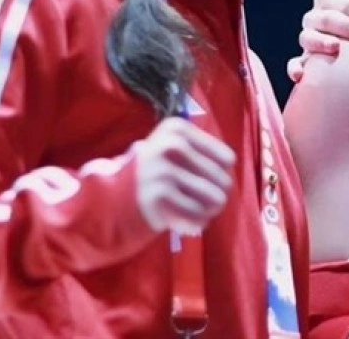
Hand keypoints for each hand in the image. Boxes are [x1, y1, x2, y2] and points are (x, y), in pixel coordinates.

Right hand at [134, 118, 235, 234]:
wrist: (118, 193)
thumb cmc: (158, 169)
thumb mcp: (176, 147)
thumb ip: (205, 150)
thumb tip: (230, 168)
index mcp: (177, 127)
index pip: (227, 158)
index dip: (225, 174)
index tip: (216, 182)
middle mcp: (170, 143)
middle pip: (221, 178)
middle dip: (221, 194)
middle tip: (216, 202)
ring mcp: (162, 168)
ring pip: (213, 196)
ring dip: (213, 208)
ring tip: (208, 211)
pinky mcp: (158, 192)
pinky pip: (196, 211)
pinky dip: (200, 219)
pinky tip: (196, 220)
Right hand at [286, 0, 348, 81]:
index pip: (346, 3)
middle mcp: (314, 17)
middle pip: (329, 19)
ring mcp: (307, 38)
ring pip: (308, 37)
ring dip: (321, 41)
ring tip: (336, 47)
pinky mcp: (303, 60)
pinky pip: (294, 63)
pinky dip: (294, 68)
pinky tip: (299, 76)